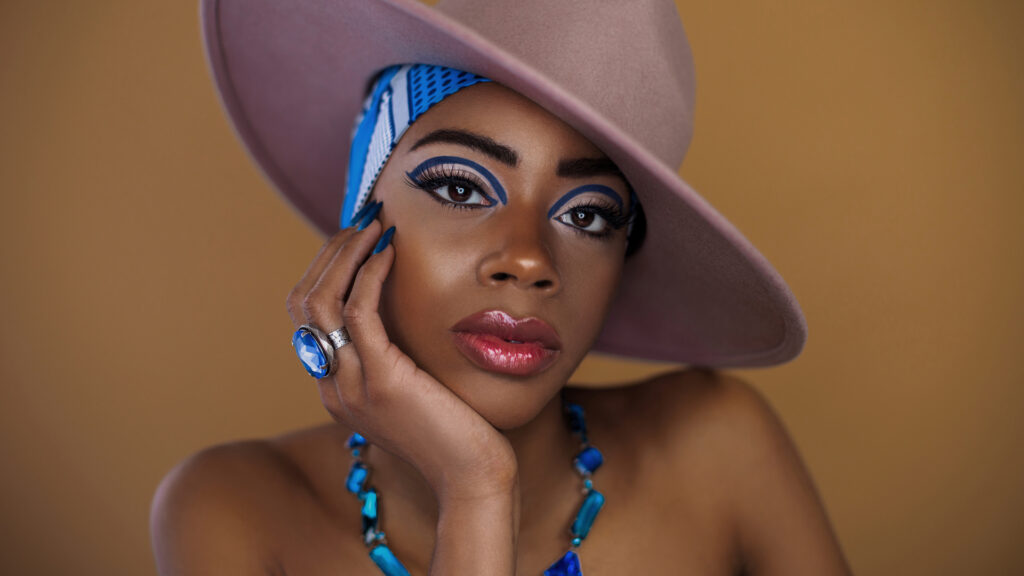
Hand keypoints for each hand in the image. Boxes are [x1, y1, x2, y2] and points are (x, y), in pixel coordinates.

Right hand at [285, 204, 516, 500]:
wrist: (473, 477)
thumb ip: (395, 355)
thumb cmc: (457, 430)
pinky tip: (391, 251)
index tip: (358, 237)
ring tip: (374, 224)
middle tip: (363, 220)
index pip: (308, 315)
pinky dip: (370, 274)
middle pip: (303, 303)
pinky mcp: (381, 382)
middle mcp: (332, 385)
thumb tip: (402, 308)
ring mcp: (350, 386)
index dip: (327, 268)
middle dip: (330, 253)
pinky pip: (360, 315)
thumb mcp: (415, 387)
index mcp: (335, 386)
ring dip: (345, 254)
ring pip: (321, 302)